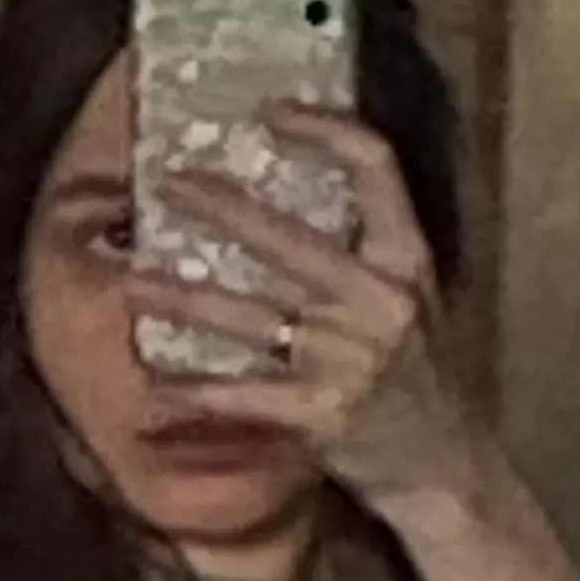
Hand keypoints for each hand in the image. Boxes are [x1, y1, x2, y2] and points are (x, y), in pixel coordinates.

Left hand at [141, 104, 498, 523]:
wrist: (446, 470)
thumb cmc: (419, 379)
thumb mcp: (411, 300)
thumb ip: (362, 251)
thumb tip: (287, 195)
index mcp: (408, 260)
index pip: (374, 168)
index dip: (323, 128)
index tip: (270, 110)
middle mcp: (381, 302)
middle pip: (291, 239)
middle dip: (221, 208)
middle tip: (167, 184)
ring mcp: (350, 360)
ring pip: (250, 318)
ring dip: (184, 300)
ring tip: (133, 282)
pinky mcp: (324, 416)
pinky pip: (245, 395)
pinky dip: (198, 389)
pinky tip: (158, 380)